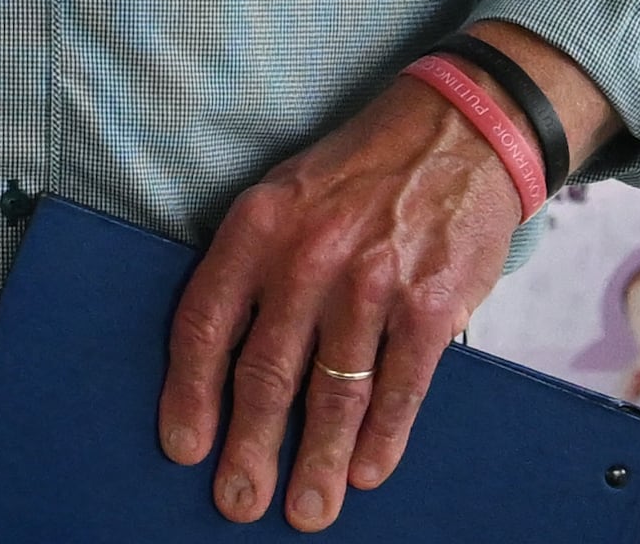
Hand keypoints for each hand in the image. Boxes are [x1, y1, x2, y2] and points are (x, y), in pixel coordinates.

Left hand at [157, 79, 515, 528]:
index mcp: (255, 229)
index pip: (204, 325)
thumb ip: (251, 268)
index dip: (190, 394)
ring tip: (307, 510)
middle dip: (250, 449)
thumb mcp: (281, 197)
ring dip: (318, 461)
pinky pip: (400, 388)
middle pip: (265, 374)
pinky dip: (383, 438)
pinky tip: (366, 471)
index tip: (185, 447)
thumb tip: (220, 359)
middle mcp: (307, 259)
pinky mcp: (432, 305)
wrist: (455, 132)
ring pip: (334, 394)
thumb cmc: (356, 175)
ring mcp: (372, 285)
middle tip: (237, 503)